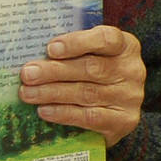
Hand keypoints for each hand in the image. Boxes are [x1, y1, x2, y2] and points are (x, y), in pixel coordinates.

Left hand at [19, 25, 145, 145]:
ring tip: (27, 93)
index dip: (78, 42)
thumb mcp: (92, 55)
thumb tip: (34, 56)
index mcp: (126, 46)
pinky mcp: (124, 121)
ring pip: (86, 93)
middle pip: (91, 68)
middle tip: (28, 74)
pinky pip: (90, 117)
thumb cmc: (96, 75)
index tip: (51, 48)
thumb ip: (72, 52)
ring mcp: (130, 97)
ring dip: (52, 93)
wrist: (116, 111)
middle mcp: (133, 70)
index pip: (106, 39)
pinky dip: (64, 113)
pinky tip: (44, 110)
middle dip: (55, 71)